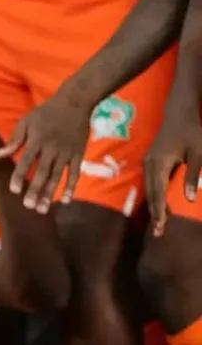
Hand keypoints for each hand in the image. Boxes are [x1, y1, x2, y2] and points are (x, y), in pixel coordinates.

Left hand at [0, 90, 91, 213]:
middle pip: (42, 172)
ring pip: (57, 176)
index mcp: (37, 140)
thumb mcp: (26, 121)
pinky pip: (75, 173)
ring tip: (42, 209)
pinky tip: (65, 200)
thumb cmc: (45, 113)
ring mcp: (66, 152)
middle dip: (35, 190)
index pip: (26, 161)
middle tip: (28, 207)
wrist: (74, 102)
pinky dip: (71, 186)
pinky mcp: (78, 154)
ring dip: (50, 193)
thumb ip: (14, 140)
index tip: (14, 191)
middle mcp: (52, 148)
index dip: (19, 176)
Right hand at [143, 103, 201, 235]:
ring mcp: (147, 162)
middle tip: (159, 232)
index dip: (160, 211)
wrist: (180, 112)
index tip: (161, 227)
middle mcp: (149, 165)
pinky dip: (154, 195)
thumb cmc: (192, 131)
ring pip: (149, 189)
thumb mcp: (198, 153)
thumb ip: (192, 175)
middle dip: (155, 213)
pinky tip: (159, 203)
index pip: (158, 193)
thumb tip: (188, 199)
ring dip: (154, 205)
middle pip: (151, 193)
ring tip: (160, 221)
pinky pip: (150, 182)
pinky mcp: (150, 161)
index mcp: (159, 164)